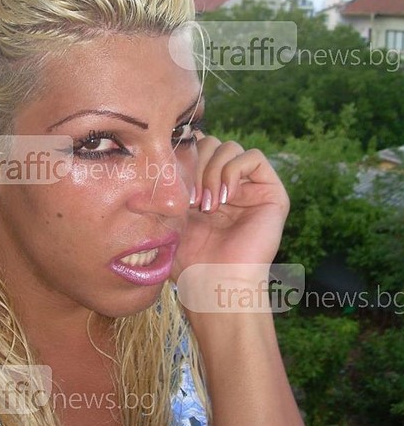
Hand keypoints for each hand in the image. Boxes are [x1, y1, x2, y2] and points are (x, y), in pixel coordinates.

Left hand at [172, 134, 289, 281]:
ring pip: (230, 147)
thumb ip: (165, 186)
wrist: (213, 282)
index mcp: (205, 186)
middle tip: (190, 198)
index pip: (196, 147)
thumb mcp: (169, 214)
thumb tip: (154, 161)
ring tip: (207, 204)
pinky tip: (224, 198)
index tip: (172, 182)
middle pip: (212, 143)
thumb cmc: (189, 258)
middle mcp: (228, 184)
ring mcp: (250, 187)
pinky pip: (254, 157)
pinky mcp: (272, 192)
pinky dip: (233, 171)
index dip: (183, 155)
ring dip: (212, 172)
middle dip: (196, 164)